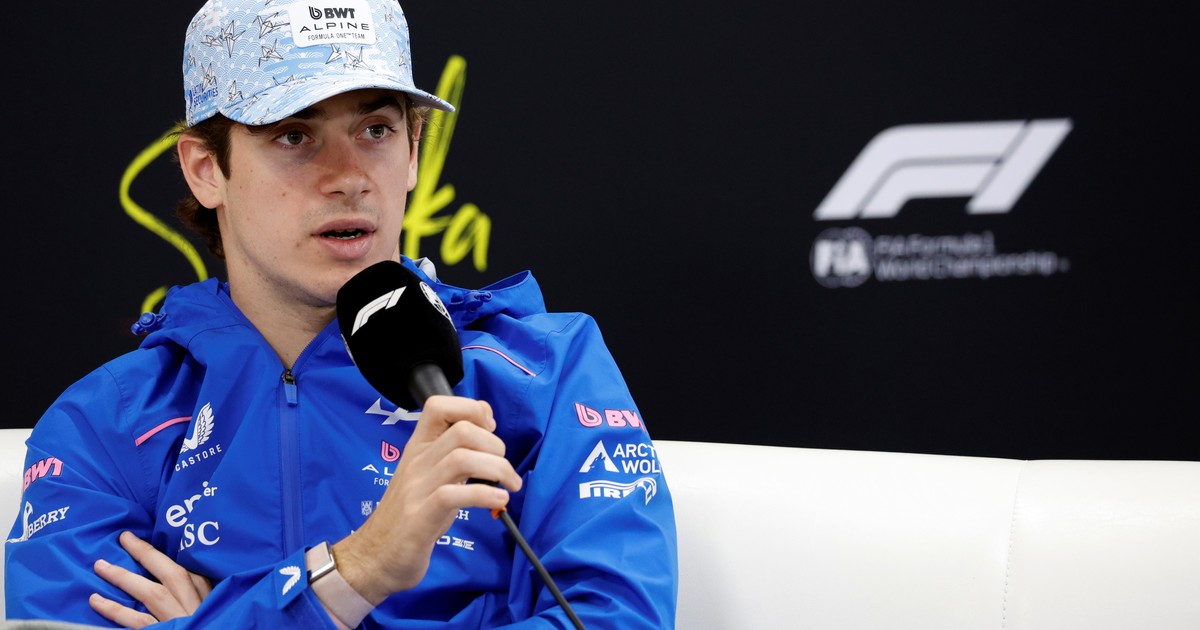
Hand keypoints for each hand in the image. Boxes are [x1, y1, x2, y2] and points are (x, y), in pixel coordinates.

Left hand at [90, 530, 212, 627]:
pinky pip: (136, 622)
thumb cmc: (214, 621)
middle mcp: (192, 604)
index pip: (183, 567)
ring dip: (124, 578)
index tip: (133, 538)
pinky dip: (115, 610)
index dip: (157, 552)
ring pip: (149, 594)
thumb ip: (201, 590)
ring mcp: (177, 619)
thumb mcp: (215, 605)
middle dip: (144, 554)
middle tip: (121, 539)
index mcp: (207, 595)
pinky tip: (96, 601)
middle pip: (167, 573)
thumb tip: (184, 571)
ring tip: (100, 566)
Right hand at [334, 395, 521, 603]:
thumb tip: (488, 439)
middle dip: (495, 445)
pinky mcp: (420, 517)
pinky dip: (485, 495)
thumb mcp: (430, 477)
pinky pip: (455, 495)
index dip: (472, 408)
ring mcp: (417, 489)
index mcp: (417, 447)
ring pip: (462, 459)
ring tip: (509, 485)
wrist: (375, 557)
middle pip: (462, 430)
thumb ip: (452, 456)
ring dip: (497, 469)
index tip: (490, 429)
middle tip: (504, 468)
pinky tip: (499, 501)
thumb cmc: (409, 516)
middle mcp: (416, 462)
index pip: (438, 405)